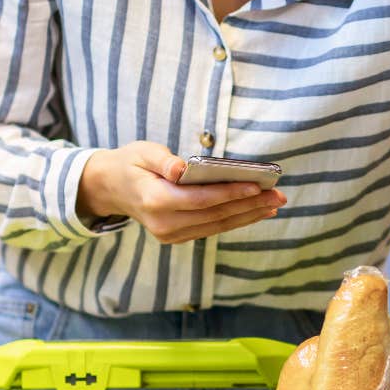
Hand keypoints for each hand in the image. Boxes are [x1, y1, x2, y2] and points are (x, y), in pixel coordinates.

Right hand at [78, 142, 284, 243]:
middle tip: (278, 195)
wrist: (111, 188)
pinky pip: (211, 228)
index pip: (201, 199)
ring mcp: (170, 234)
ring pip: (217, 225)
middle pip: (215, 215)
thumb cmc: (132, 163)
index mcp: (155, 200)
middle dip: (249, 204)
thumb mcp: (143, 152)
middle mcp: (164, 223)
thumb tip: (181, 169)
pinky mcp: (177, 236)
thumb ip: (163, 161)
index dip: (230, 193)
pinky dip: (236, 219)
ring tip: (275, 203)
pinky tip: (256, 210)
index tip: (258, 185)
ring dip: (248, 215)